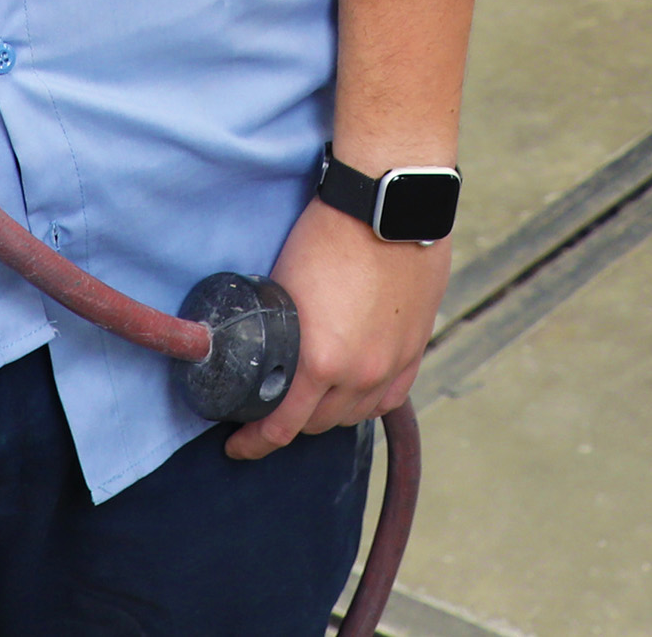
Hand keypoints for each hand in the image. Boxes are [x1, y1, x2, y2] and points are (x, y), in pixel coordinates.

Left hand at [223, 195, 447, 460]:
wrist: (388, 205)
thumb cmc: (330, 234)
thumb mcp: (284, 288)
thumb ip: (281, 333)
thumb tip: (264, 350)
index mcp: (320, 361)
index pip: (282, 427)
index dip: (255, 442)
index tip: (238, 445)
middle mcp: (359, 373)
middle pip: (318, 424)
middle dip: (289, 423)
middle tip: (270, 412)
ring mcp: (391, 364)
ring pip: (354, 415)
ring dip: (329, 414)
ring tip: (311, 400)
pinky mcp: (413, 349)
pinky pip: (388, 398)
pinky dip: (366, 402)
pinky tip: (353, 395)